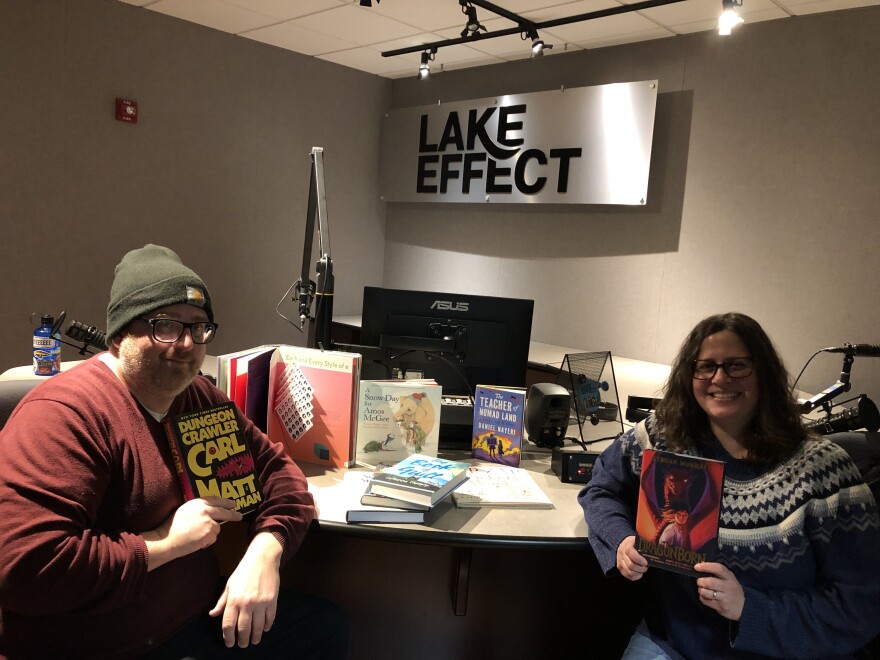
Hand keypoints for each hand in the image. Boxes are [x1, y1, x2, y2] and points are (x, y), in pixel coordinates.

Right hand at [143, 497, 241, 570]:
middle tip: (239, 516)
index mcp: (198, 502)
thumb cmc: (172, 526)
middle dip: (233, 514)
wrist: (167, 540)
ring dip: (211, 532)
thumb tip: (211, 511)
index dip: (226, 502)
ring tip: (196, 535)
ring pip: (217, 528)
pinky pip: (212, 538)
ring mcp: (209, 522)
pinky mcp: (210, 534)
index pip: (216, 500)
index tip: (233, 503)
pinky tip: (196, 541)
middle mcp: (206, 510)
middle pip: (224, 512)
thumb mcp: (185, 510)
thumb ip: (199, 509)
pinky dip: (207, 541)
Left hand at [210, 532, 282, 647]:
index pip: (229, 625)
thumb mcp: (229, 585)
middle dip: (242, 640)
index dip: (228, 637)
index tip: (229, 643)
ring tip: (254, 641)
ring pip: (257, 626)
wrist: (263, 558)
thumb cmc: (243, 571)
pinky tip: (264, 629)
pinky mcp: (272, 600)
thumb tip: (212, 614)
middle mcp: (247, 603)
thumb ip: (222, 602)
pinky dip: (267, 626)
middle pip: (243, 629)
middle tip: (243, 645)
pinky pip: (270, 618)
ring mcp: (261, 602)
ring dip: (255, 637)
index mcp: (234, 600)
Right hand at [617, 535, 648, 580]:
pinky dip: (635, 577)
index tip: (646, 563)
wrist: (625, 545)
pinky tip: (639, 573)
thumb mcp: (640, 540)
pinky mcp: (620, 568)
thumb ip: (649, 543)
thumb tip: (661, 545)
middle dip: (640, 568)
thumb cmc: (636, 544)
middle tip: (646, 566)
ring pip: (629, 571)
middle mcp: (621, 553)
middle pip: (630, 564)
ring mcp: (620, 561)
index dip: (638, 558)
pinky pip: (627, 575)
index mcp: (627, 544)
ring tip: (643, 569)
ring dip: (638, 572)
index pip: (630, 552)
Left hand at [695, 562, 744, 620]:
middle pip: (709, 582)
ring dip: (701, 590)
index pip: (718, 568)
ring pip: (706, 592)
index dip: (706, 566)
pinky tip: (706, 597)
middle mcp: (728, 587)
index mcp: (730, 577)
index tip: (696, 567)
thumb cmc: (733, 590)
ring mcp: (725, 598)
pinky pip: (706, 601)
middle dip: (700, 581)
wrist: (745, 607)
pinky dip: (702, 598)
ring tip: (703, 590)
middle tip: (700, 582)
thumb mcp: (729, 579)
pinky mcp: (721, 607)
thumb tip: (700, 565)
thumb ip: (717, 573)